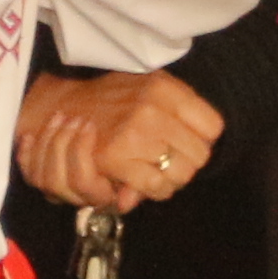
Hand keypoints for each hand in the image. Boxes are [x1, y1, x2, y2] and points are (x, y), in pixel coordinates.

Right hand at [21, 70, 223, 213]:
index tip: (187, 142)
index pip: (214, 127)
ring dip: (171, 179)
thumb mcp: (147, 93)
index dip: (203, 140)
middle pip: (201, 154)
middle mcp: (153, 107)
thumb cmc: (112, 102)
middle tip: (168, 162)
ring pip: (182, 174)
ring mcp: (135, 132)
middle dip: (188, 163)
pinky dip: (154, 191)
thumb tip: (190, 151)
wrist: (63, 106)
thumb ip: (173, 122)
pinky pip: (156, 186)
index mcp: (164, 87)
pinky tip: (142, 183)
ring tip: (155, 172)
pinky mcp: (116, 156)